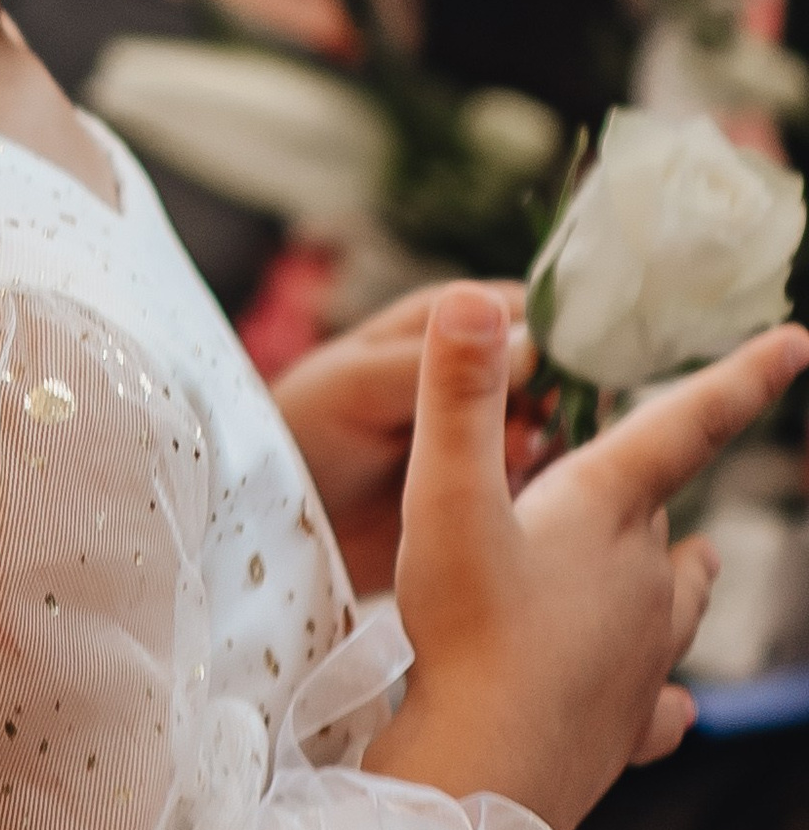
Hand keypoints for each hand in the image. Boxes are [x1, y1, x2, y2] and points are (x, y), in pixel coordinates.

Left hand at [271, 279, 543, 595]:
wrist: (271, 515)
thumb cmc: (300, 429)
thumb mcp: (359, 386)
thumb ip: (439, 368)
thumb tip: (534, 347)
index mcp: (447, 324)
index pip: (532, 314)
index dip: (557, 341)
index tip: (557, 380)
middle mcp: (479, 376)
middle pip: (558, 376)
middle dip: (555, 403)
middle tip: (523, 434)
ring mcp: (490, 437)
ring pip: (558, 433)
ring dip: (547, 449)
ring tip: (508, 468)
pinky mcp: (492, 494)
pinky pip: (544, 488)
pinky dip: (540, 495)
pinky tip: (512, 507)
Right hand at [367, 283, 808, 829]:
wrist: (487, 770)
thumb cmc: (465, 627)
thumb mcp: (446, 495)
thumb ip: (455, 394)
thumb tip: (472, 296)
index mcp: (606, 511)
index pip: (686, 424)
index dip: (742, 379)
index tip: (796, 342)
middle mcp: (644, 578)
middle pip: (664, 513)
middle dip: (644, 489)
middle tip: (603, 474)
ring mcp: (644, 654)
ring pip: (681, 597)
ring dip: (675, 575)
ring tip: (678, 565)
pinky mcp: (630, 722)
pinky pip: (662, 699)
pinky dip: (660, 690)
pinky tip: (664, 701)